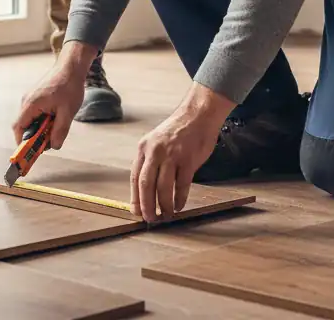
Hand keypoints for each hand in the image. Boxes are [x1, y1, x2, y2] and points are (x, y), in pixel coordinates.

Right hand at [12, 41, 97, 169]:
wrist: (72, 66)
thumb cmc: (69, 86)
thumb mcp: (68, 111)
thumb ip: (60, 130)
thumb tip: (54, 146)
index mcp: (31, 104)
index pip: (19, 129)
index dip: (23, 143)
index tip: (32, 152)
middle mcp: (27, 101)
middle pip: (24, 126)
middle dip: (35, 136)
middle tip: (50, 139)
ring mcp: (31, 97)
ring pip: (30, 120)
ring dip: (41, 127)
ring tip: (57, 125)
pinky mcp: (36, 96)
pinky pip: (35, 113)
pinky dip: (43, 119)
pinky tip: (56, 117)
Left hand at [130, 84, 233, 223]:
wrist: (198, 114)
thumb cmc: (178, 130)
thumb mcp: (157, 142)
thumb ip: (151, 162)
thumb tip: (146, 191)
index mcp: (144, 147)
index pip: (135, 178)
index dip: (135, 198)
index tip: (137, 212)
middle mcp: (155, 151)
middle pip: (146, 185)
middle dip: (147, 207)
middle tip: (151, 219)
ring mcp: (172, 155)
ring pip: (163, 188)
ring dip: (164, 206)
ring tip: (167, 215)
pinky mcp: (188, 159)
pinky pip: (181, 185)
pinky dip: (180, 199)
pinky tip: (179, 206)